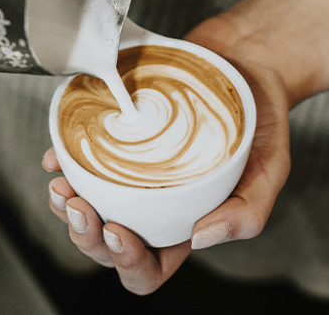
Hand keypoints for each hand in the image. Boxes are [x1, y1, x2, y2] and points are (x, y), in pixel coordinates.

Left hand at [41, 20, 293, 294]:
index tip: (118, 230)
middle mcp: (152, 206)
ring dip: (65, 207)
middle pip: (106, 245)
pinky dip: (62, 163)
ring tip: (61, 186)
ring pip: (86, 207)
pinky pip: (79, 161)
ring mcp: (130, 175)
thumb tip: (201, 238)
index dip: (127, 262)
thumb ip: (248, 211)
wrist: (249, 61)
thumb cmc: (262, 120)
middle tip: (79, 206)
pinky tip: (57, 156)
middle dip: (85, 235)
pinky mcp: (117, 140)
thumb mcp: (272, 168)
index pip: (148, 268)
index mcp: (184, 225)